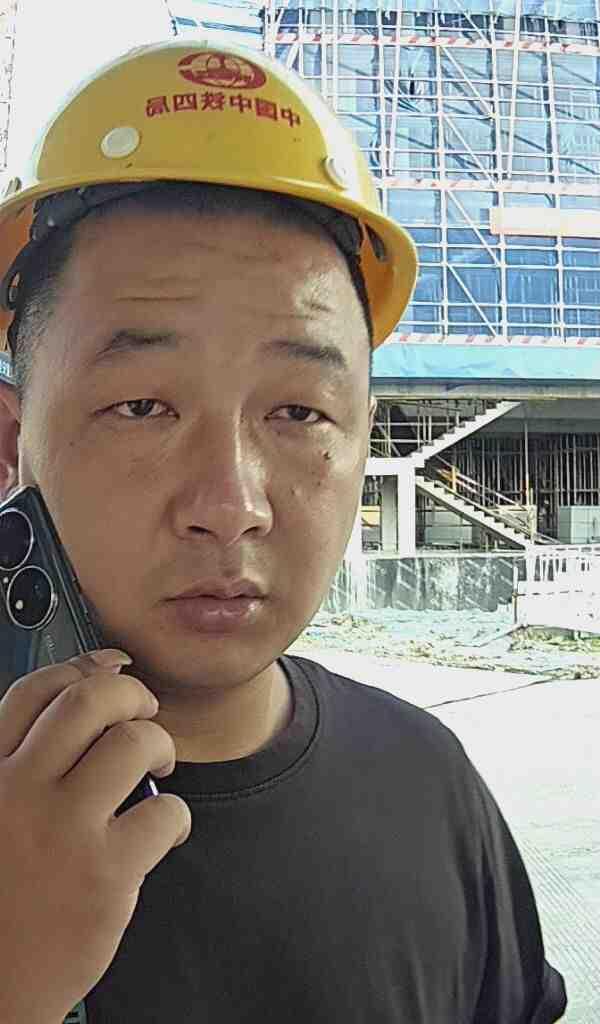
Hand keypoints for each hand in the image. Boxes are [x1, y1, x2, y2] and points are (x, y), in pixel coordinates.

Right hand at [0, 649, 190, 1023]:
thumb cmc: (1, 894)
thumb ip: (24, 758)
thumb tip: (88, 684)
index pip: (36, 690)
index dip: (83, 667)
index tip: (111, 667)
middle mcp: (18, 792)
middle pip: (91, 702)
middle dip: (132, 694)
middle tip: (145, 713)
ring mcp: (62, 831)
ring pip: (134, 744)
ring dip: (159, 745)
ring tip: (159, 767)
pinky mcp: (104, 875)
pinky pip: (166, 814)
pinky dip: (178, 817)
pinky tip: (166, 832)